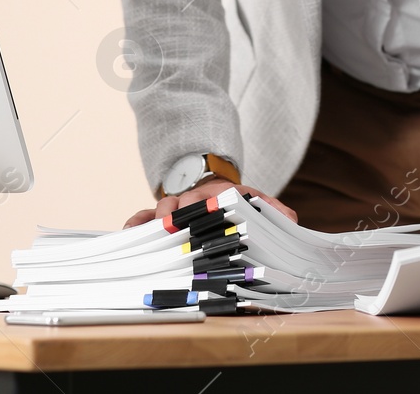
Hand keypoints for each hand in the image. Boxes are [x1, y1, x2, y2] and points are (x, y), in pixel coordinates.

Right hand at [123, 177, 297, 228]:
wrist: (214, 187)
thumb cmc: (236, 201)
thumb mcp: (256, 201)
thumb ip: (273, 209)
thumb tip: (292, 219)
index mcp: (218, 196)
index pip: (213, 200)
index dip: (210, 206)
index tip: (207, 212)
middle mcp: (195, 200)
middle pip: (184, 206)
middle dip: (177, 216)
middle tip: (173, 228)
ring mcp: (176, 207)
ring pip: (161, 210)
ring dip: (155, 220)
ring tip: (151, 232)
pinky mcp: (161, 215)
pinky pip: (144, 217)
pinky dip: (136, 222)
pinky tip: (128, 231)